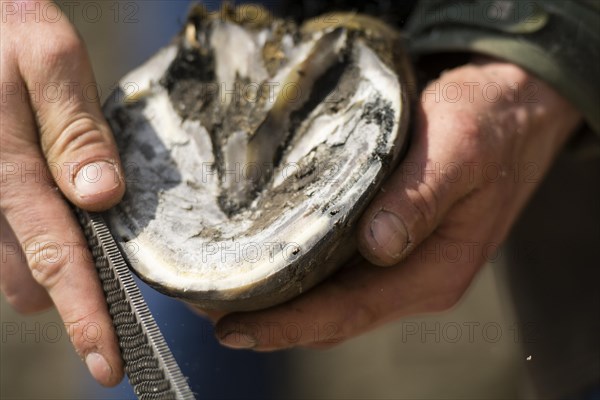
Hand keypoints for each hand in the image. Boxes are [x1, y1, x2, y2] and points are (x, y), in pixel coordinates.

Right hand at [1, 1, 123, 384]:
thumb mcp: (49, 61)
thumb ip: (77, 132)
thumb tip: (103, 196)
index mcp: (7, 172)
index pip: (55, 259)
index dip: (85, 315)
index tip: (108, 364)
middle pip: (30, 276)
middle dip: (70, 280)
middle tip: (102, 243)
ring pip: (11, 264)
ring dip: (46, 255)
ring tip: (69, 203)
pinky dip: (26, 233)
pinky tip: (44, 193)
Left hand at [212, 57, 581, 349]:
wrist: (511, 111)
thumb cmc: (489, 125)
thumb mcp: (462, 150)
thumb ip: (421, 198)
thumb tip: (377, 246)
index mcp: (434, 271)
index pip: (350, 311)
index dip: (290, 325)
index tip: (235, 330)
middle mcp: (414, 279)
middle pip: (333, 317)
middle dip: (272, 320)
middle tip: (208, 310)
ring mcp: (403, 265)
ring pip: (332, 299)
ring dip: (280, 302)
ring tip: (222, 292)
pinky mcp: (392, 244)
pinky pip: (339, 273)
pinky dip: (299, 275)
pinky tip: (267, 260)